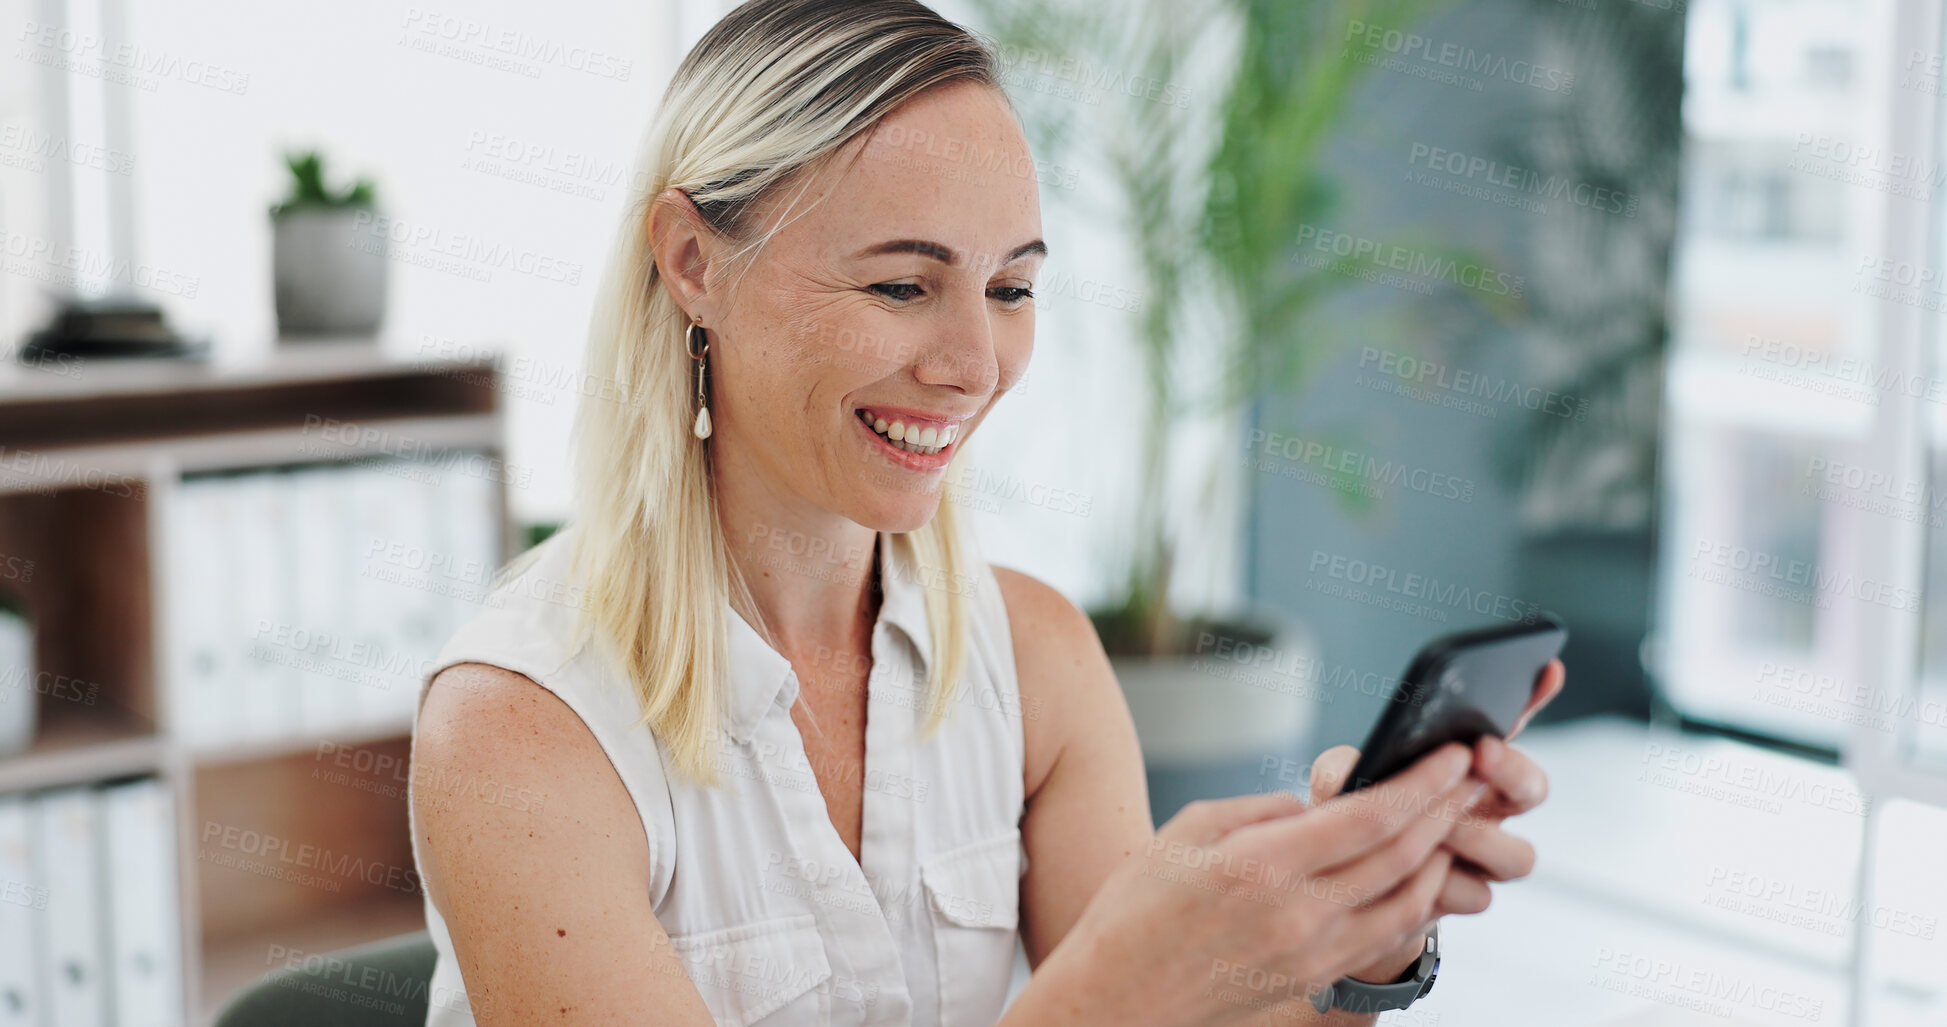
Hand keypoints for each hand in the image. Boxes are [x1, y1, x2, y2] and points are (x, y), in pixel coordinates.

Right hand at [1021, 743, 1477, 1026]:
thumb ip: (1262, 810)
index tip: (1452, 754)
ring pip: (1407, 902)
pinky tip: (1422, 876)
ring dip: (1441, 856)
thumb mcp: (1188, 830)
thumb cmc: (1137, 907)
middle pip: (1401, 855)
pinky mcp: (1314, 978)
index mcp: (1261, 864)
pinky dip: (1417, 902)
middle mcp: (1297, 912)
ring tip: (1456, 820)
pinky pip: (1386, 936)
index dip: (1421, 782)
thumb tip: (1315, 806)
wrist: (1119, 997)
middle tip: (1472, 775)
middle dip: (1446, 809)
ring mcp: (1311, 952)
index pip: (1368, 816)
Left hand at [1311, 657, 1566, 981]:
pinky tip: (1418, 878)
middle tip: (1480, 753)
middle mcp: (1487, 807)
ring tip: (1438, 828)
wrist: (1338, 884)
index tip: (1547, 668)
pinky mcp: (1466, 896)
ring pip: (1518, 855)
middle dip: (1513, 768)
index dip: (1534, 694)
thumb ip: (1344, 766)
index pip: (1510, 722)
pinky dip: (1448, 886)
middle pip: (1533, 788)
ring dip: (1479, 838)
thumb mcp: (1337, 780)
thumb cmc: (1348, 819)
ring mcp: (1484, 856)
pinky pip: (1479, 894)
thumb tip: (1358, 765)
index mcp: (1464, 765)